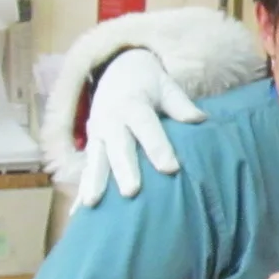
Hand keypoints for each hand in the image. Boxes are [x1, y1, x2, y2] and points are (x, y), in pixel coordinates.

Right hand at [79, 48, 205, 209]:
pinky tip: (78, 211)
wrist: (115, 68)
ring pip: (95, 159)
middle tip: (131, 192)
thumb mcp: (165, 86)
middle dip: (124, 170)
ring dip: (94, 182)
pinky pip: (86, 167)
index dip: (158, 148)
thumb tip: (200, 119)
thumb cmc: (147, 82)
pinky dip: (82, 187)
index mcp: (132, 104)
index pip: (146, 128)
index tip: (171, 169)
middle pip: (118, 147)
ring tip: (92, 203)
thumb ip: (180, 105)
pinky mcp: (91, 144)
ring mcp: (97, 133)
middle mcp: (111, 120)